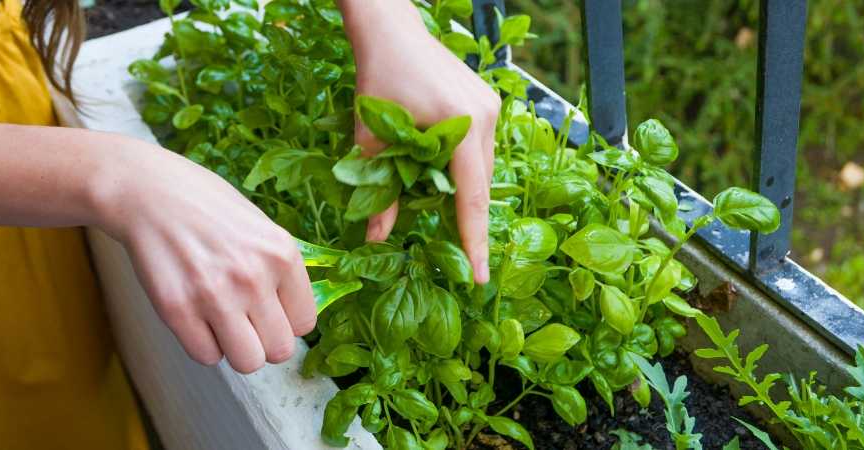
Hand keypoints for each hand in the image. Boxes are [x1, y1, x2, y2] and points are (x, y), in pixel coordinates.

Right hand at [97, 141, 315, 373]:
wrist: (148, 192)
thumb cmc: (207, 206)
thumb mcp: (261, 227)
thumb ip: (280, 270)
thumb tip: (293, 315)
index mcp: (282, 255)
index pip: (305, 323)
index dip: (286, 321)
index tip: (270, 310)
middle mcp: (254, 278)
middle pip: (280, 350)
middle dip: (264, 341)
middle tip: (246, 320)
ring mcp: (215, 296)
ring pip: (247, 362)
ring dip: (236, 348)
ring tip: (222, 321)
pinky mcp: (177, 310)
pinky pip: (207, 357)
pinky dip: (203, 344)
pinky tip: (196, 316)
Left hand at [339, 0, 499, 283]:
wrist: (391, 30)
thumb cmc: (377, 77)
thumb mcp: (372, 138)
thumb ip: (378, 191)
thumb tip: (375, 239)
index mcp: (460, 125)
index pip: (471, 197)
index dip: (474, 240)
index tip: (479, 276)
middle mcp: (485, 117)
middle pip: (480, 184)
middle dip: (467, 218)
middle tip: (456, 254)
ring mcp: (491, 107)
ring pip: (482, 167)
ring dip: (464, 190)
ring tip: (442, 210)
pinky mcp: (487, 101)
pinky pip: (480, 148)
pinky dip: (464, 168)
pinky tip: (443, 175)